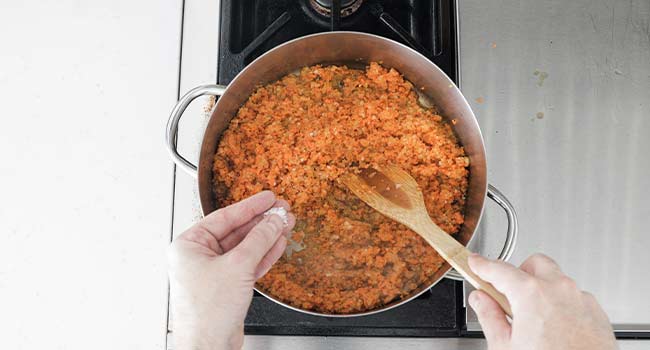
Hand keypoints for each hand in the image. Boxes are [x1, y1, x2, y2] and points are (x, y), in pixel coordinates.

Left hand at [168, 191, 294, 349]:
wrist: (209, 347)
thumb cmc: (207, 313)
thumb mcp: (238, 266)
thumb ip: (258, 240)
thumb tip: (273, 221)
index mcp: (189, 245)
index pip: (224, 217)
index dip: (250, 206)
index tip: (268, 198)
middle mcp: (198, 257)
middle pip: (236, 231)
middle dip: (261, 222)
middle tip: (282, 210)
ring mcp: (213, 272)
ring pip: (244, 248)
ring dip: (266, 237)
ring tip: (286, 225)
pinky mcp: (226, 286)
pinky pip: (247, 264)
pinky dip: (263, 254)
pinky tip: (278, 244)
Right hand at [468, 253, 616, 349]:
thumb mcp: (505, 346)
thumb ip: (489, 316)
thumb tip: (481, 300)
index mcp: (531, 294)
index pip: (499, 270)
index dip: (482, 265)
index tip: (476, 263)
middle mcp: (559, 290)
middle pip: (534, 264)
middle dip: (518, 273)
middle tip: (506, 293)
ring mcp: (581, 299)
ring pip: (556, 280)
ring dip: (541, 289)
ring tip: (531, 317)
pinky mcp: (596, 313)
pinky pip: (573, 297)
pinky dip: (560, 304)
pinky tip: (553, 327)